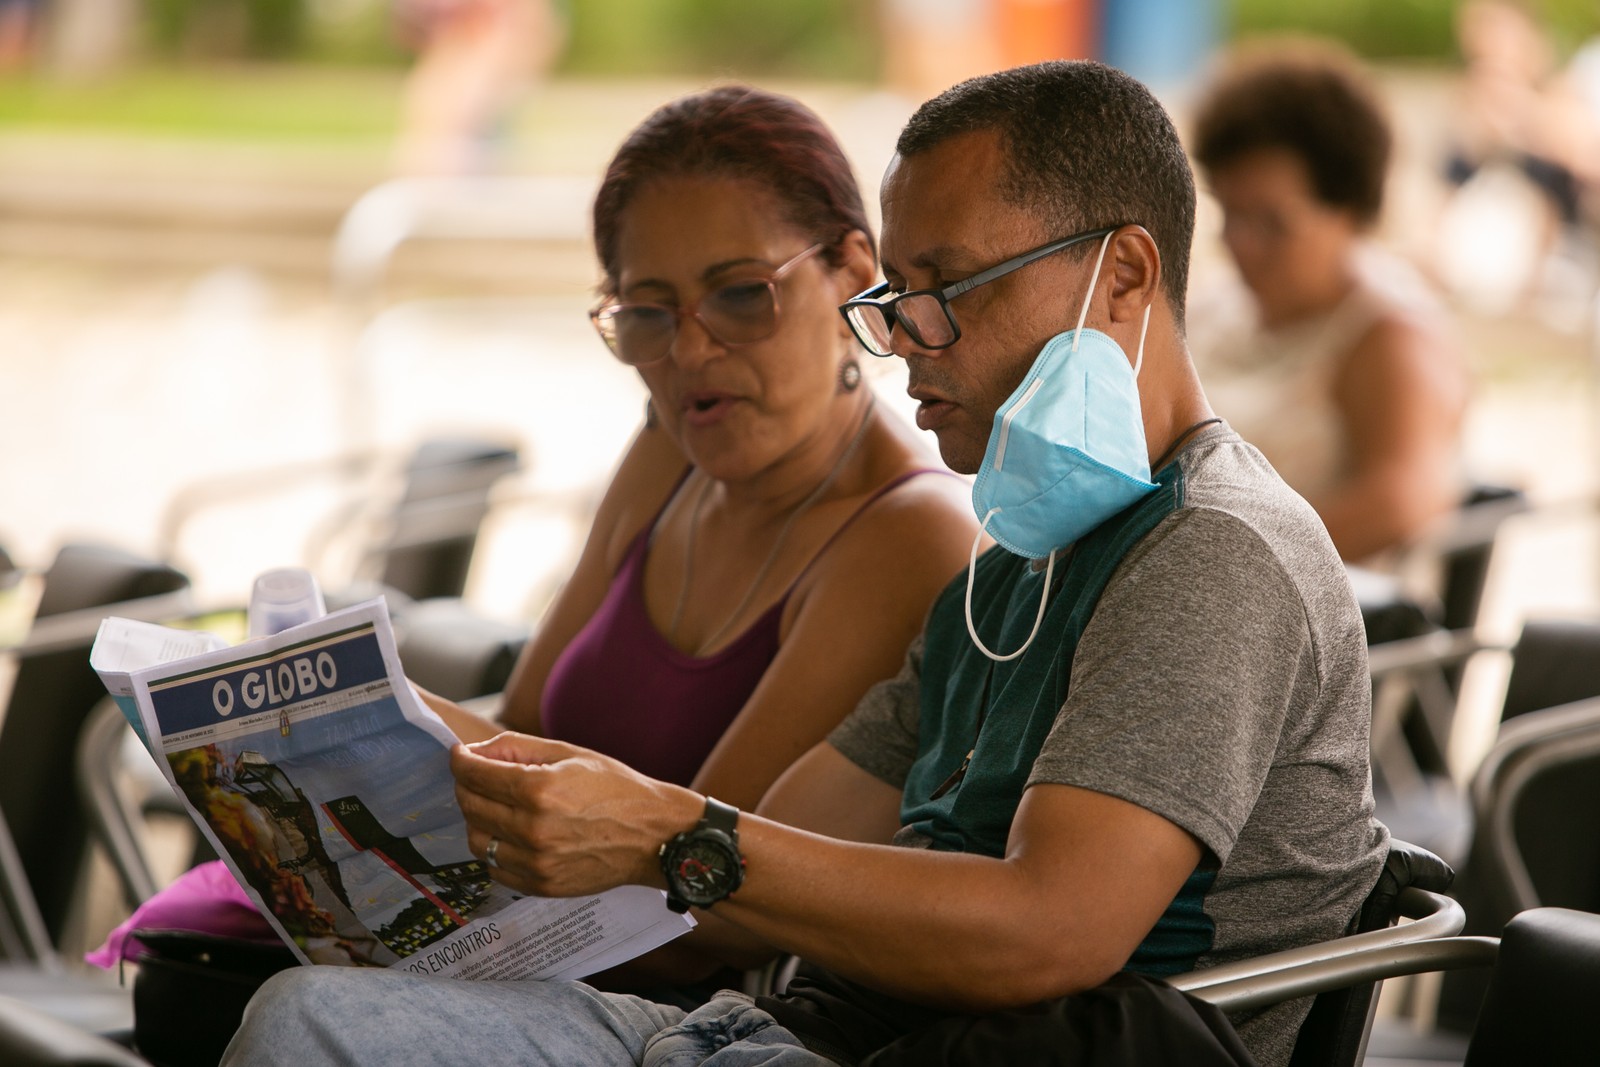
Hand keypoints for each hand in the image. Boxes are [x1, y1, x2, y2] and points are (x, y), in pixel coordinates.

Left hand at [450, 732, 701, 897]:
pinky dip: (495, 849)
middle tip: (480, 778)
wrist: (654, 836)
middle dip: (467, 786)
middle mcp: (532, 829)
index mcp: (539, 790)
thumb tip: (476, 752)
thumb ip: (517, 748)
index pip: (473, 774)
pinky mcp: (541, 885)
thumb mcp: (569, 753)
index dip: (460, 761)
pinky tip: (513, 835)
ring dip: (478, 820)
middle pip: (469, 805)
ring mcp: (535, 862)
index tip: (460, 756)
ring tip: (500, 808)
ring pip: (476, 840)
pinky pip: (495, 868)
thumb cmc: (616, 788)